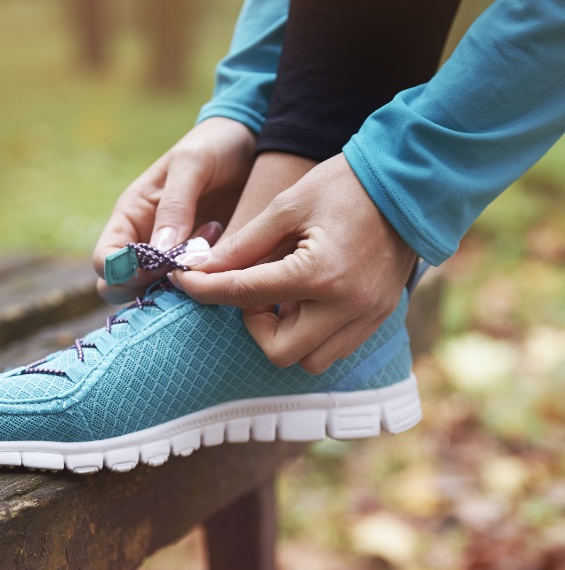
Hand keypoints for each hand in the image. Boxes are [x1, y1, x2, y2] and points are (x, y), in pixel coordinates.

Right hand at [92, 117, 255, 303]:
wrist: (249, 142)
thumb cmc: (213, 146)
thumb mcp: (192, 165)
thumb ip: (175, 205)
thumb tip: (159, 250)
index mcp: (131, 216)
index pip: (104, 262)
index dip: (123, 272)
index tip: (159, 263)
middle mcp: (144, 241)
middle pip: (120, 288)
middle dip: (148, 286)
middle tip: (186, 265)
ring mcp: (171, 257)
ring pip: (155, 294)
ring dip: (180, 286)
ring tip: (210, 251)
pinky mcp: (199, 264)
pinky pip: (189, 290)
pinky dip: (202, 285)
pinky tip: (225, 258)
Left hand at [173, 153, 416, 373]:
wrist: (412, 183)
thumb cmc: (346, 185)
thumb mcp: (288, 206)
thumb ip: (244, 244)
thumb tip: (204, 268)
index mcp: (319, 274)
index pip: (245, 295)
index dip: (205, 289)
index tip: (185, 280)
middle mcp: (347, 306)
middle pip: (279, 351)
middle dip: (255, 325)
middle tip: (253, 291)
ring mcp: (368, 317)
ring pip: (310, 360)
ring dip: (285, 335)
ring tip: (282, 296)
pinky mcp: (379, 318)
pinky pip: (335, 348)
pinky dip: (311, 334)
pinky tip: (306, 301)